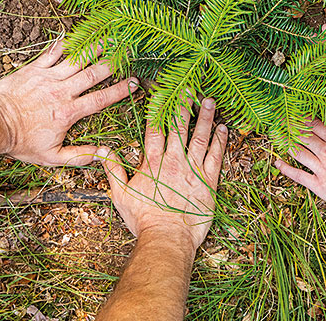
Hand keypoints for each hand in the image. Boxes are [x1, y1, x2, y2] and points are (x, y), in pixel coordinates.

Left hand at [0, 39, 137, 165]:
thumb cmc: (21, 143)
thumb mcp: (52, 157)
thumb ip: (80, 155)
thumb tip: (103, 155)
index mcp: (68, 113)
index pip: (101, 99)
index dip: (120, 90)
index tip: (135, 83)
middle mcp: (61, 92)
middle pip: (93, 74)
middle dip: (112, 63)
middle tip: (127, 52)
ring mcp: (47, 78)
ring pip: (76, 60)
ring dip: (93, 48)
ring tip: (108, 38)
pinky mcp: (32, 69)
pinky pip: (51, 53)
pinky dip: (64, 43)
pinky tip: (74, 35)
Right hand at [99, 98, 227, 249]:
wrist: (167, 238)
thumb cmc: (144, 219)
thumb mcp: (121, 194)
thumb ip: (113, 169)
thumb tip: (102, 150)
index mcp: (152, 162)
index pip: (154, 128)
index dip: (158, 109)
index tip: (161, 93)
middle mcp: (174, 160)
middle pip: (178, 127)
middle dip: (182, 105)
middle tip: (187, 88)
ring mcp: (192, 169)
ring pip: (200, 137)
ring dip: (204, 117)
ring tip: (209, 100)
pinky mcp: (208, 181)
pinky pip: (216, 156)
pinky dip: (220, 141)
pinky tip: (223, 128)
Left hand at [275, 119, 325, 216]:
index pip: (318, 126)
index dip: (306, 119)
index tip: (297, 113)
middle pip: (305, 136)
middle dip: (293, 128)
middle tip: (282, 121)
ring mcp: (321, 168)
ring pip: (299, 152)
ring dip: (287, 144)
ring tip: (277, 137)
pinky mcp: (317, 184)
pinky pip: (298, 175)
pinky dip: (286, 169)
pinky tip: (277, 163)